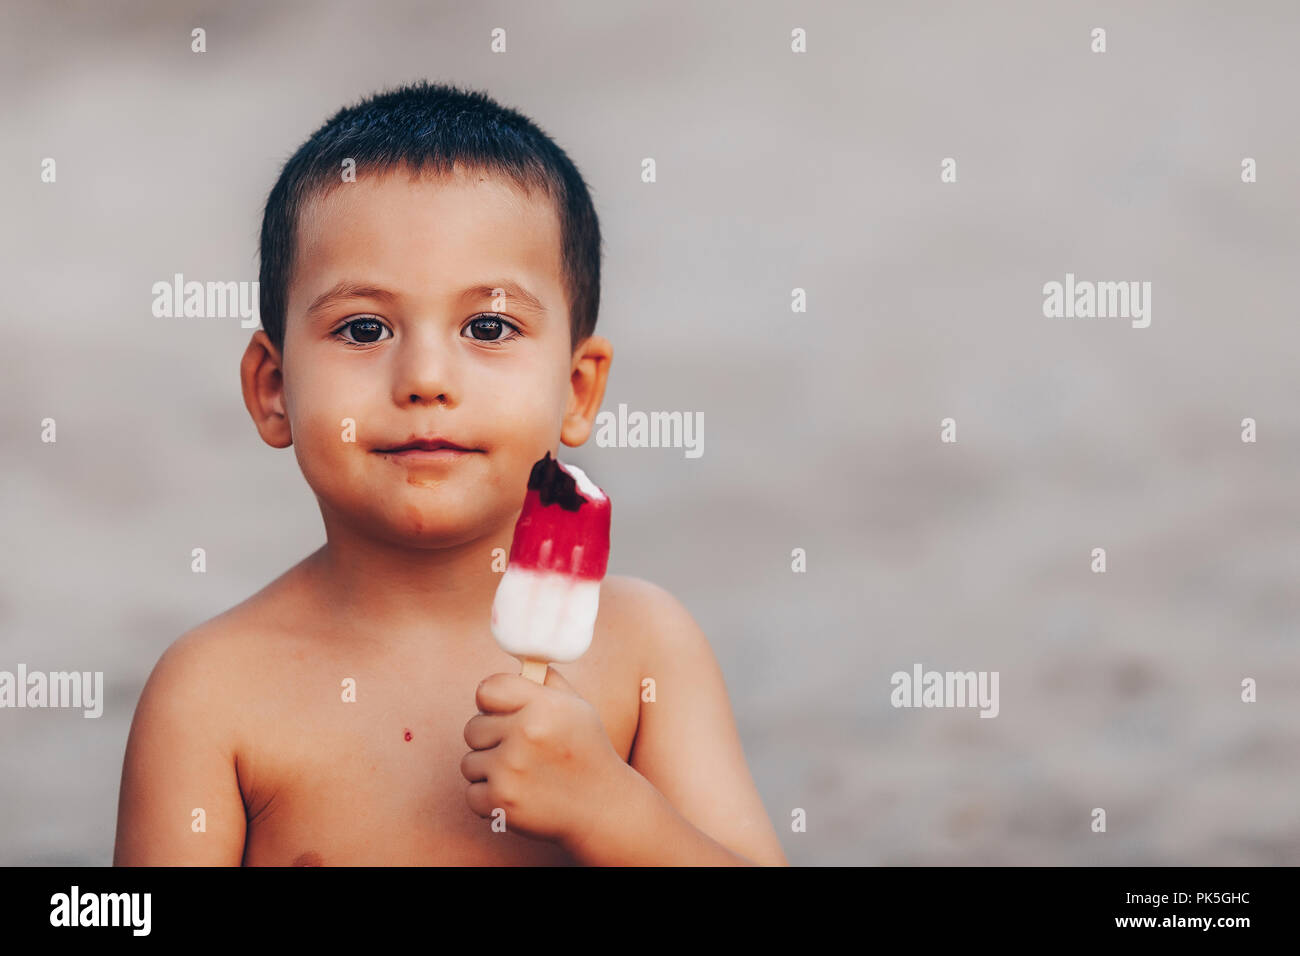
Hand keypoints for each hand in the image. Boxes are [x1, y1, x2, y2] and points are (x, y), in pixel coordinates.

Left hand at [461, 666, 626, 849]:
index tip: (502, 713)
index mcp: (543, 705)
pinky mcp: (501, 802)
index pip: (487, 689)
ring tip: (520, 775)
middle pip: (472, 727)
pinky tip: (517, 795)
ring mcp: (511, 770)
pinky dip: (489, 798)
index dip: (492, 702)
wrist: (603, 807)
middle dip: (491, 739)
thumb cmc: (587, 752)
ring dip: (489, 770)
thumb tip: (517, 664)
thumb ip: (545, 682)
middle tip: (519, 751)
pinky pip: (471, 793)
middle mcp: (526, 734)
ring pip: (469, 762)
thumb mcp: (577, 707)